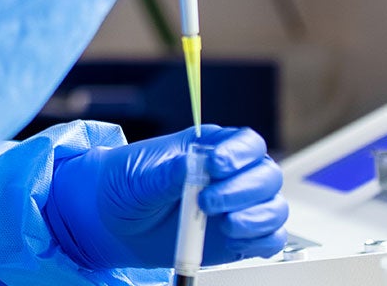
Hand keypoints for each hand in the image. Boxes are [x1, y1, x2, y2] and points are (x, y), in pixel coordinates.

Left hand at [43, 125, 287, 270]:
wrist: (112, 223)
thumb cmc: (125, 186)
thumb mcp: (138, 176)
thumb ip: (167, 173)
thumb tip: (193, 167)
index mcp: (211, 148)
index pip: (246, 143)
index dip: (239, 154)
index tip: (216, 167)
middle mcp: (232, 176)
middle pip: (267, 176)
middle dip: (244, 191)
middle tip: (207, 203)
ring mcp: (238, 207)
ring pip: (274, 208)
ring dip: (256, 218)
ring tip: (223, 225)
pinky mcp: (238, 237)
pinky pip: (269, 239)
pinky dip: (259, 242)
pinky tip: (233, 240)